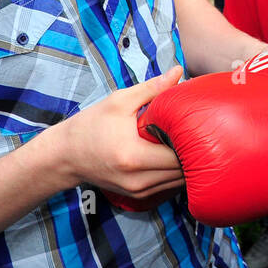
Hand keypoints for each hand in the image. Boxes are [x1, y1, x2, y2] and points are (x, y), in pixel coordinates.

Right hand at [50, 66, 187, 200]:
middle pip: (184, 170)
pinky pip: (168, 186)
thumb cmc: (90, 126)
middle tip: (202, 130)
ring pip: (179, 181)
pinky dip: (176, 172)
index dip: (195, 139)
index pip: (180, 154)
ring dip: (188, 163)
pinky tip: (177, 154)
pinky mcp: (139, 196)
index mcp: (134, 156)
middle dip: (195, 151)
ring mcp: (139, 192)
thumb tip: (178, 71)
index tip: (200, 122)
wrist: (65, 156)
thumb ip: (152, 88)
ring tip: (192, 141)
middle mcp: (138, 179)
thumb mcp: (119, 101)